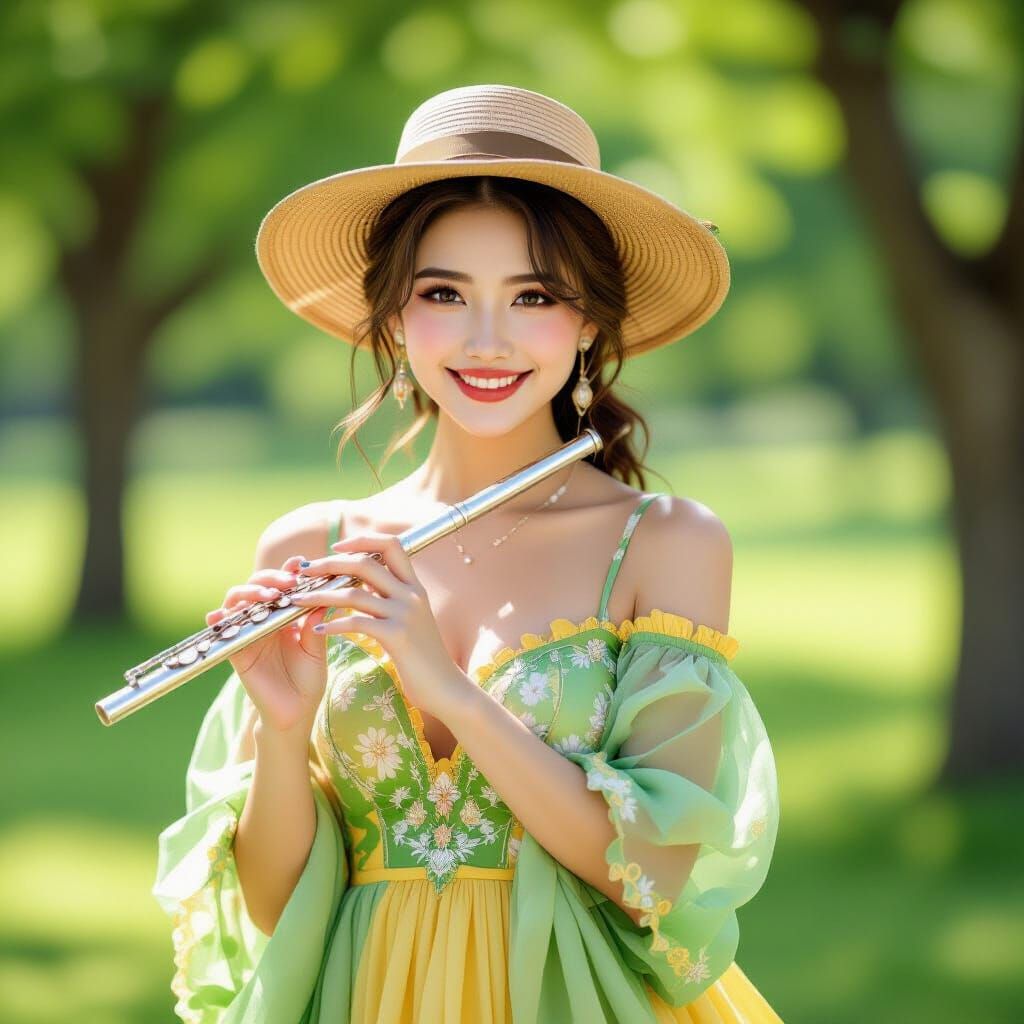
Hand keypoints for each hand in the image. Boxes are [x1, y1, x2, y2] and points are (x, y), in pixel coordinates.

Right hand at [205, 555, 329, 735]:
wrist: (296, 713)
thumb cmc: (308, 681)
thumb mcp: (316, 649)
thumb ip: (314, 624)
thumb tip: (321, 596)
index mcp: (286, 615)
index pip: (283, 585)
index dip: (288, 571)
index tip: (301, 564)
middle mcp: (265, 619)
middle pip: (258, 585)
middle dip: (271, 577)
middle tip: (288, 582)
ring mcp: (249, 632)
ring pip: (238, 600)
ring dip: (250, 592)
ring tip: (268, 596)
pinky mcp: (236, 650)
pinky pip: (223, 630)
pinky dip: (218, 619)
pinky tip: (220, 614)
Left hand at [289, 531, 472, 721]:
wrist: (445, 687)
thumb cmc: (422, 656)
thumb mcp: (409, 618)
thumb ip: (391, 597)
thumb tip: (365, 580)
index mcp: (414, 586)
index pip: (391, 544)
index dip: (362, 540)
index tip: (336, 547)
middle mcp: (412, 594)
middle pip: (366, 562)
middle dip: (330, 563)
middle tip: (305, 571)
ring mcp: (406, 614)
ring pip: (354, 593)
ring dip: (320, 594)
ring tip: (298, 600)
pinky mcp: (398, 636)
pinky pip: (357, 622)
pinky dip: (334, 623)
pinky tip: (318, 628)